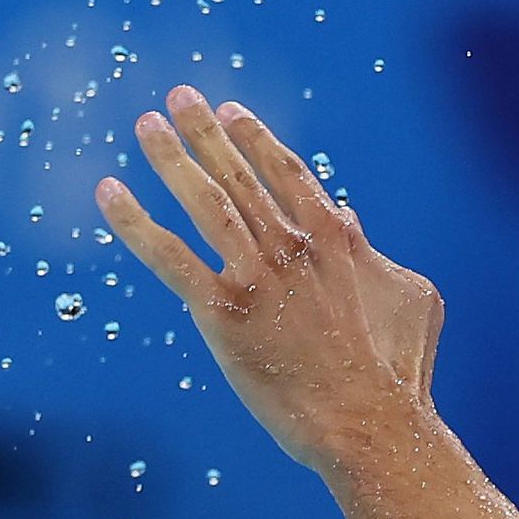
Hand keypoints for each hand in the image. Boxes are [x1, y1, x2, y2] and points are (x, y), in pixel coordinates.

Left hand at [95, 89, 443, 474]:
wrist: (370, 421)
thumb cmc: (397, 371)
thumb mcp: (410, 296)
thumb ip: (374, 253)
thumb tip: (348, 217)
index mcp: (335, 238)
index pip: (286, 172)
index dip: (255, 138)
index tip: (230, 111)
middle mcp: (291, 244)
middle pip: (238, 174)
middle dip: (204, 131)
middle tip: (177, 97)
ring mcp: (255, 274)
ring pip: (203, 201)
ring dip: (170, 158)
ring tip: (145, 125)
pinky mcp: (221, 310)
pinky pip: (167, 256)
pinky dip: (134, 222)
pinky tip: (108, 192)